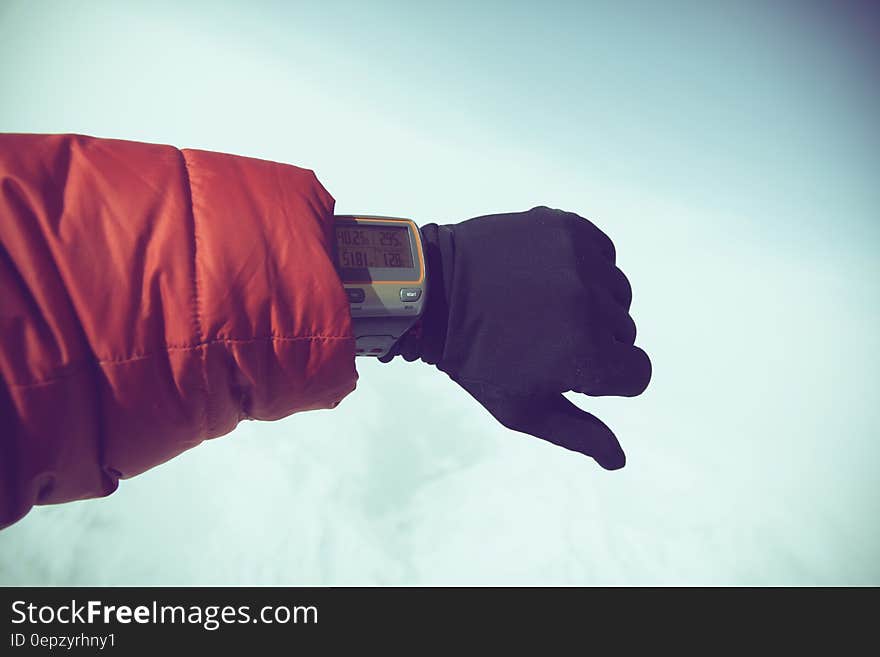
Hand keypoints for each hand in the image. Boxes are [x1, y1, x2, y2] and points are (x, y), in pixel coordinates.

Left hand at [380, 206, 650, 468]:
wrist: (432, 292)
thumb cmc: (474, 358)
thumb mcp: (522, 408)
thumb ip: (578, 435)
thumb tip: (620, 461)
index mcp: (585, 352)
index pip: (637, 374)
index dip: (605, 379)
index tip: (568, 368)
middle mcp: (591, 301)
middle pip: (625, 333)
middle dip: (594, 341)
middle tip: (543, 336)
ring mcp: (579, 259)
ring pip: (617, 293)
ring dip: (592, 303)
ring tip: (543, 306)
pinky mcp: (567, 226)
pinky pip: (603, 254)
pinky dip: (585, 266)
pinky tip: (547, 277)